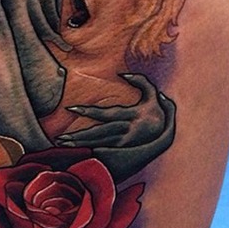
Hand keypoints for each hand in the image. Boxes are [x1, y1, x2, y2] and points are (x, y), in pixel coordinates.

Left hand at [56, 74, 171, 146]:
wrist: (168, 138)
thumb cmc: (157, 113)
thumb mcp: (153, 95)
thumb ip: (141, 81)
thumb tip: (122, 73)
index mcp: (132, 116)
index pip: (106, 114)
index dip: (88, 110)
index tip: (71, 107)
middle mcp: (127, 132)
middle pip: (99, 134)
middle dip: (79, 136)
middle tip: (60, 138)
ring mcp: (125, 144)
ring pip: (99, 144)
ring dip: (81, 145)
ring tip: (63, 144)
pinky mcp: (123, 153)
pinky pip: (103, 152)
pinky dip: (88, 152)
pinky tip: (75, 153)